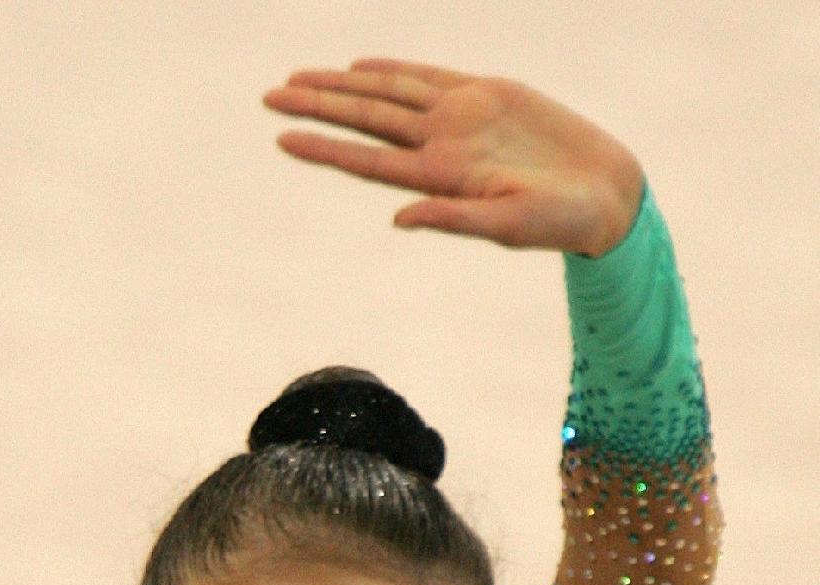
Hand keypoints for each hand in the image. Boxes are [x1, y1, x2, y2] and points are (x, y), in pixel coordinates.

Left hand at [263, 58, 644, 256]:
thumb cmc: (557, 223)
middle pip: (365, 120)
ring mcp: (459, 120)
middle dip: (317, 106)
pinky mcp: (486, 96)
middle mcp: (439, 147)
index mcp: (438, 178)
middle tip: (269, 96)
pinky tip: (360, 70)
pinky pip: (427, 79)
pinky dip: (392, 72)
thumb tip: (398, 219)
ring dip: (342, 86)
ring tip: (298, 79)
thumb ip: (452, 220)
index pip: (366, 160)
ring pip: (387, 96)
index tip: (281, 135)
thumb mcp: (506, 226)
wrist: (602, 195)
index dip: (324, 145)